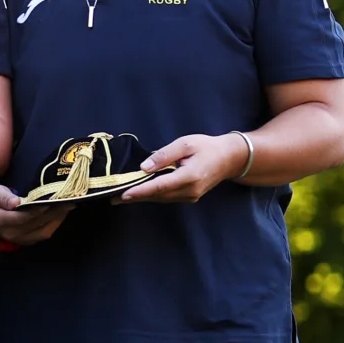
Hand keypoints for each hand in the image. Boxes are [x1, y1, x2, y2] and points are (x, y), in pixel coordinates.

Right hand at [0, 182, 66, 247]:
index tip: (53, 198)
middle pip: (37, 222)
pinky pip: (45, 233)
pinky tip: (62, 213)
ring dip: (58, 217)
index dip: (39, 208)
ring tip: (69, 204)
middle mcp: (12, 233)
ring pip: (44, 230)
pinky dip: (55, 223)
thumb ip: (2, 197)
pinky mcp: (28, 241)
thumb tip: (15, 202)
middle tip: (68, 198)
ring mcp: (20, 240)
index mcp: (0, 222)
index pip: (24, 216)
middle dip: (54, 210)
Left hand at [121, 132, 250, 203]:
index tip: (123, 194)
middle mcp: (190, 191)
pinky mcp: (190, 197)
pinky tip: (139, 192)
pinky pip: (167, 198)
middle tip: (113, 197)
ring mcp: (191, 196)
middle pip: (158, 195)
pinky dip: (153, 195)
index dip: (140, 191)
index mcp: (190, 176)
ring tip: (120, 196)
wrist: (230, 159)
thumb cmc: (207, 147)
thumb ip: (164, 155)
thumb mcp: (185, 144)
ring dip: (142, 197)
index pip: (160, 186)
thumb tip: (144, 167)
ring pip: (161, 198)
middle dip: (135, 196)